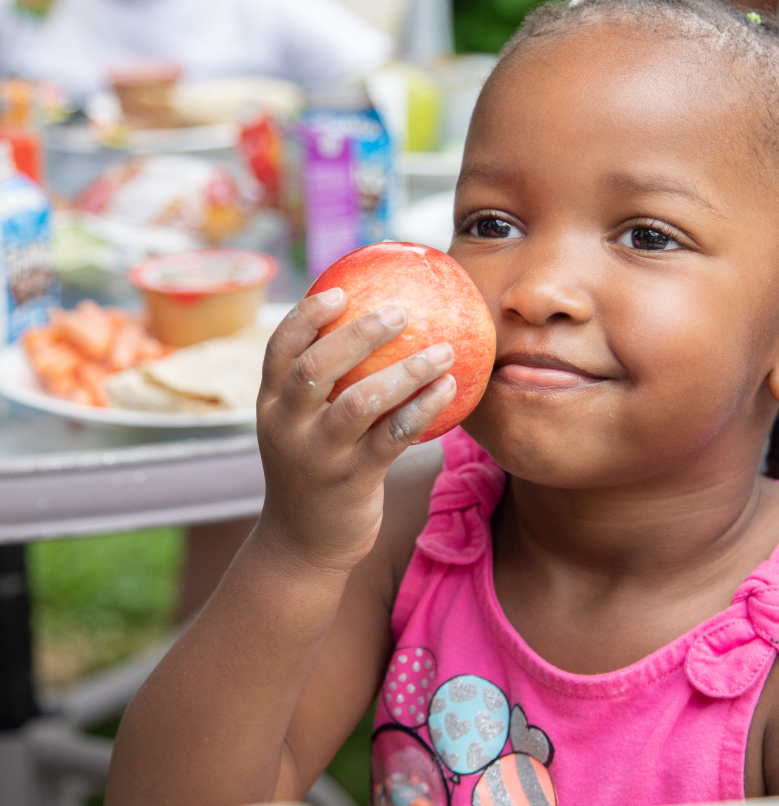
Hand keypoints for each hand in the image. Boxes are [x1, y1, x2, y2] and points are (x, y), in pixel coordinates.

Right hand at [254, 289, 456, 574]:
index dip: (307, 316)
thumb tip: (373, 326)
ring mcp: (318, 455)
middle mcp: (287, 426)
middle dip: (358, 334)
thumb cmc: (314, 468)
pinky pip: (393, 436)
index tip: (340, 291)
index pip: (279, 349)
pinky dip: (423, 407)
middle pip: (316, 367)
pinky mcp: (352, 480)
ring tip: (444, 350)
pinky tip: (450, 388)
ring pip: (360, 401)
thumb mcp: (302, 427)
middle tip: (400, 312)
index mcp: (270, 404)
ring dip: (407, 371)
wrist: (301, 546)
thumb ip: (323, 386)